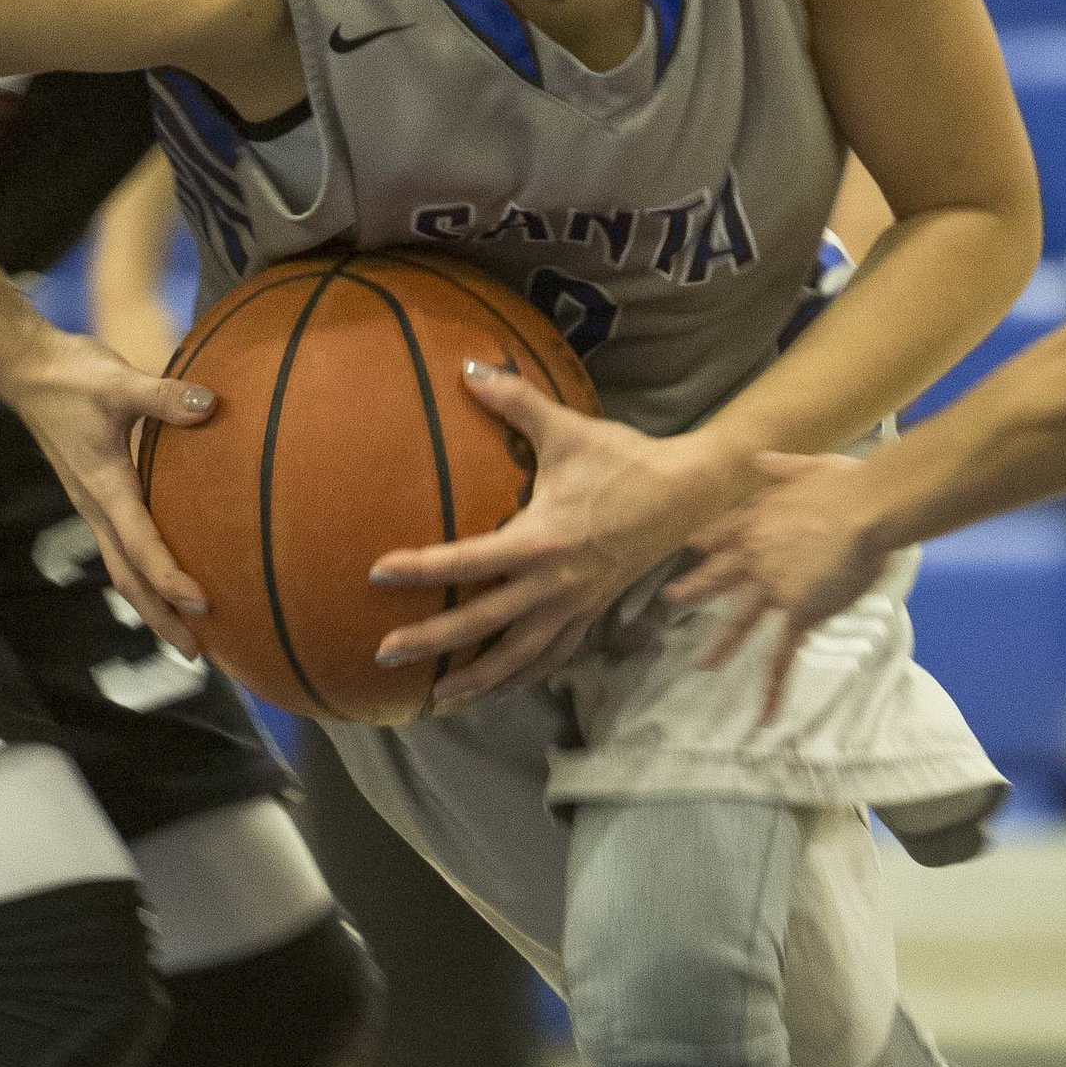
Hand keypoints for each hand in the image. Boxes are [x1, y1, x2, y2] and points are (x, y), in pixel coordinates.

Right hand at [0, 330, 215, 650]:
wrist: (28, 370)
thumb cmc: (73, 376)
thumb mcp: (119, 382)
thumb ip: (164, 396)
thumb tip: (210, 404)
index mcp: (105, 489)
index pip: (141, 546)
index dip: (170, 578)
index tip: (203, 603)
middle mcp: (97, 508)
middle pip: (128, 579)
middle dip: (161, 618)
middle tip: (197, 654)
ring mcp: (93, 507)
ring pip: (122, 571)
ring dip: (152, 605)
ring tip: (187, 636)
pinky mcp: (96, 498)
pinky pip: (122, 550)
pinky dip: (145, 575)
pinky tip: (168, 580)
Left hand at [368, 363, 717, 706]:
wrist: (686, 495)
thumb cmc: (624, 461)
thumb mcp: (568, 430)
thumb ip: (515, 402)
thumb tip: (468, 368)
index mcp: (542, 541)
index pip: (469, 560)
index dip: (422, 568)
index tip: (378, 572)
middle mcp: (554, 585)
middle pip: (483, 623)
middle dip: (432, 641)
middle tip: (385, 652)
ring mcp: (573, 606)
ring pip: (518, 656)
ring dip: (477, 680)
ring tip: (438, 698)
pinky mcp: (590, 615)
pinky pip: (552, 657)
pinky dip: (522, 677)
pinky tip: (497, 689)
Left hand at [667, 451, 885, 720]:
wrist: (866, 509)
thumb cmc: (847, 483)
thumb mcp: (808, 464)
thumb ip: (780, 465)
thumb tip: (760, 458)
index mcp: (756, 520)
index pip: (721, 533)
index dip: (705, 541)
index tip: (691, 546)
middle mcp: (754, 556)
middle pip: (716, 575)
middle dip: (692, 588)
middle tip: (671, 598)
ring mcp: (771, 588)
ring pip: (741, 620)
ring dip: (722, 643)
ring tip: (703, 663)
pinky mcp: (796, 613)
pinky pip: (782, 657)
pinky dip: (772, 687)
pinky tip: (765, 714)